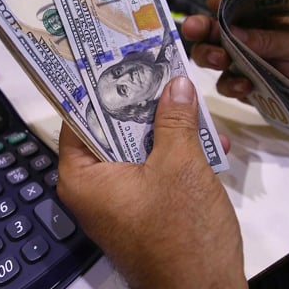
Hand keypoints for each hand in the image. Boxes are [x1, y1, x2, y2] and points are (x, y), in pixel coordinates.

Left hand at [57, 77, 246, 288]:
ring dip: (168, 130)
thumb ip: (175, 120)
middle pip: (110, 131)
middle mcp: (93, 190)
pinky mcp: (143, 214)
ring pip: (138, 151)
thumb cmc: (182, 232)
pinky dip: (177, 157)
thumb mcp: (180, 165)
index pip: (79, 117)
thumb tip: (175, 84)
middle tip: (159, 70)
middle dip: (142, 104)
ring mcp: (119, 204)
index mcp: (83, 177)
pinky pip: (153, 173)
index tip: (115, 57)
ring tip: (192, 102)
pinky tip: (210, 143)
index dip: (98, 86)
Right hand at [182, 0, 288, 110]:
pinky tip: (246, 86)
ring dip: (209, 56)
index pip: (231, 0)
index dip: (218, 0)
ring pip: (211, 57)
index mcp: (260, 16)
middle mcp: (245, 36)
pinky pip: (226, 85)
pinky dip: (231, 85)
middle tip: (195, 31)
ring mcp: (243, 62)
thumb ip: (267, 38)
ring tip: (221, 61)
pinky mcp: (245, 87)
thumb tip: (231, 32)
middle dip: (200, 28)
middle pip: (211, 29)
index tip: (215, 5)